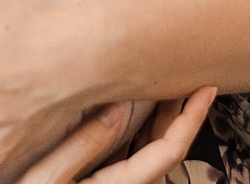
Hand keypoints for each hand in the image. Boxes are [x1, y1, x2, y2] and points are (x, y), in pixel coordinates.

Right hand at [18, 86, 216, 183]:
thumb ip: (80, 147)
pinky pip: (128, 153)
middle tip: (183, 76)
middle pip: (162, 149)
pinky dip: (135, 129)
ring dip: (157, 119)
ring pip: (146, 150)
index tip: (205, 90)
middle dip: (177, 112)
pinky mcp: (95, 180)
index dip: (190, 120)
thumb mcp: (44, 180)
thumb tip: (116, 109)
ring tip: (159, 85)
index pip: (165, 153)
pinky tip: (124, 107)